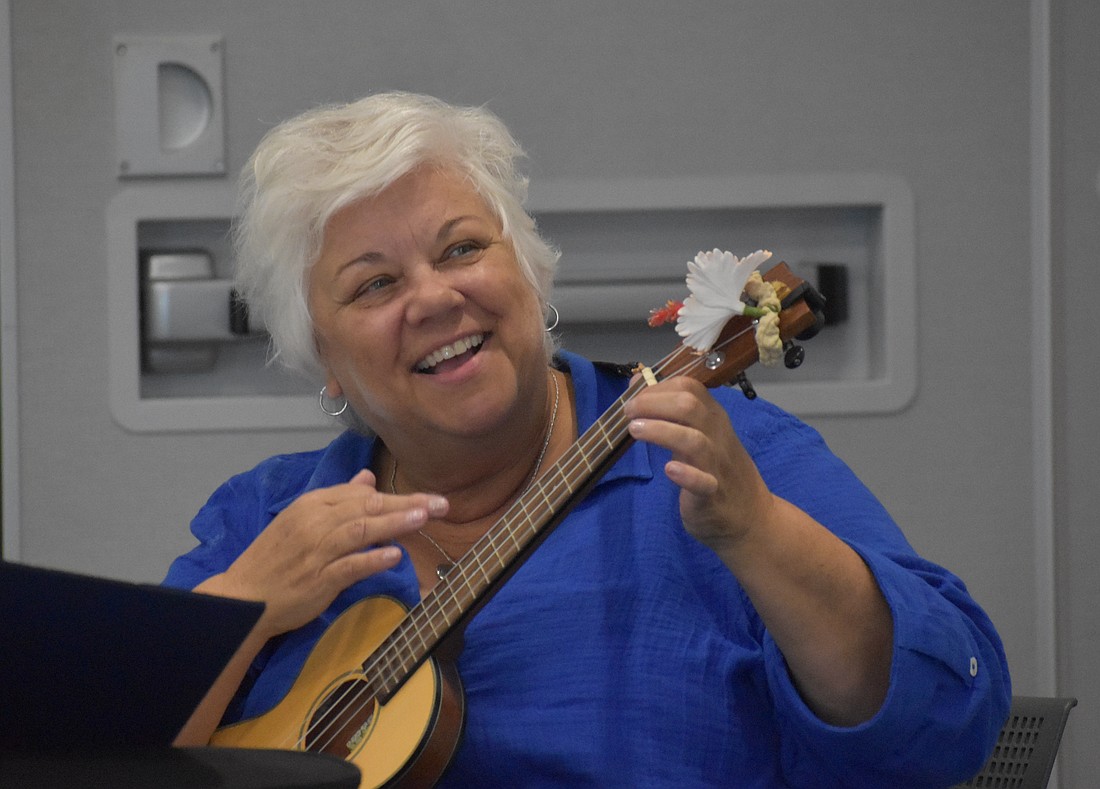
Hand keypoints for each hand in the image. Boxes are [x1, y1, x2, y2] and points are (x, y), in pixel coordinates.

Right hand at [199, 469, 447, 638]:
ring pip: (361, 531)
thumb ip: (337, 499)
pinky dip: (372, 559)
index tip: (427, 498)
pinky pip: (349, 566)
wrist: (243, 598)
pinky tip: (395, 555)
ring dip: (394, 523)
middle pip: (367, 507)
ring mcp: (316, 552)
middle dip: (406, 504)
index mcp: (312, 505)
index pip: (360, 494)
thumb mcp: (302, 520)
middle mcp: (315, 523)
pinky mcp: (318, 580)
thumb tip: (367, 478)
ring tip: (424, 518)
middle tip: (440, 504)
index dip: (396, 495)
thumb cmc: (276, 559)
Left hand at [624, 377, 773, 550]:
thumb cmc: (717, 470)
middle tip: (628, 412)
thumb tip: (637, 385)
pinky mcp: (712, 495)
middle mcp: (716, 435)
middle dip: (654, 403)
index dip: (658, 387)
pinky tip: (669, 469)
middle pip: (689, 406)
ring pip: (693, 440)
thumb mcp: (698, 435)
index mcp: (712, 418)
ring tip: (635, 430)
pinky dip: (686, 474)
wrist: (751, 517)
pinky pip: (703, 482)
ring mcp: (716, 465)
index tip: (634, 397)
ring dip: (662, 431)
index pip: (689, 387)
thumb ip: (671, 412)